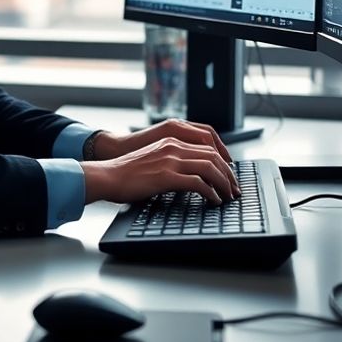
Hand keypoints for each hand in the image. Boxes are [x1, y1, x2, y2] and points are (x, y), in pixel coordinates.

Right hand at [82, 125, 239, 205]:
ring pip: (210, 167)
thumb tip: (189, 176)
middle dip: (229, 174)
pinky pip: (198, 183)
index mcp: (171, 140)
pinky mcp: (167, 175)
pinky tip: (213, 200)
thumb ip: (171, 161)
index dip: (223, 161)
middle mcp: (173, 146)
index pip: (208, 146)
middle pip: (213, 156)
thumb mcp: (153, 159)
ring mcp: (170, 159)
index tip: (229, 175)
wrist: (107, 175)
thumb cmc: (126, 173)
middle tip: (235, 189)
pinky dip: (211, 192)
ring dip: (224, 183)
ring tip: (228, 196)